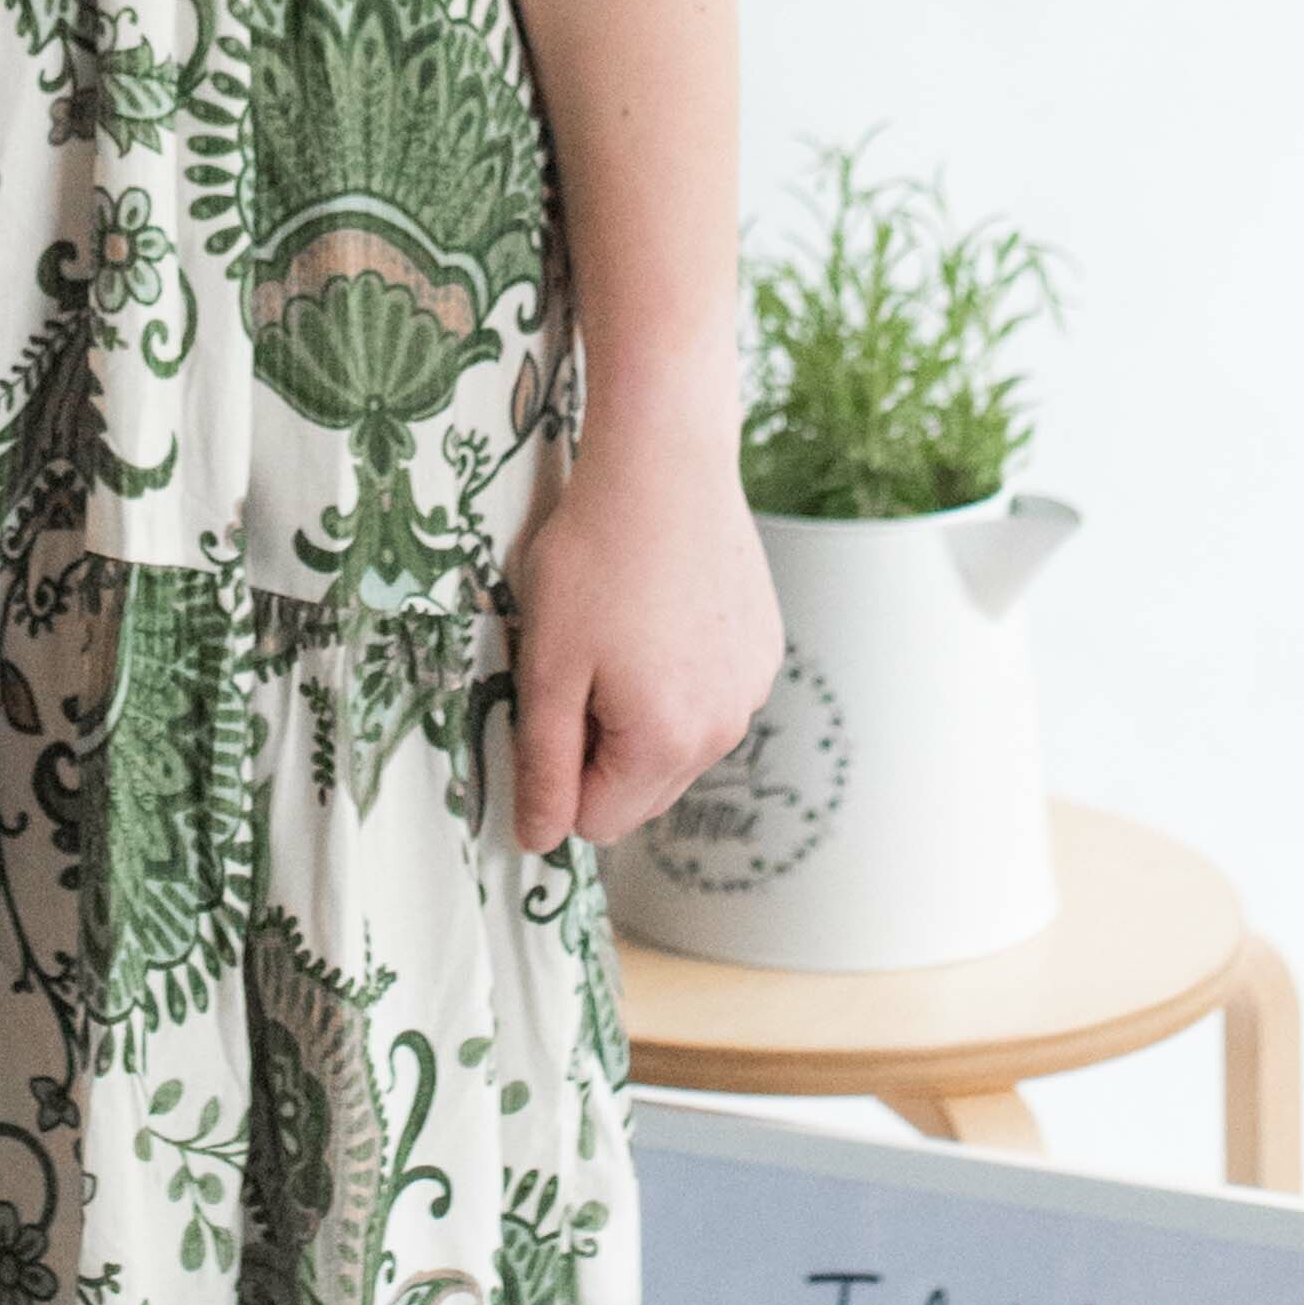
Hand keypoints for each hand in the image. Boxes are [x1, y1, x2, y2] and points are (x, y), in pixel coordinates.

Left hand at [504, 403, 784, 858]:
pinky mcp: (764, 651)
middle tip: (576, 669)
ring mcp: (752, 690)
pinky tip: (656, 614)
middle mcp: (725, 730)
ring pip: (676, 747)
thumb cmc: (594, 557)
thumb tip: (538, 840)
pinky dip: (677, 680)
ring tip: (617, 636)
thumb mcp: (547, 664)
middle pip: (641, 792)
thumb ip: (543, 763)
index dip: (557, 776)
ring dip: (638, 718)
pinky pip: (709, 699)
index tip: (546, 706)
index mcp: (667, 743)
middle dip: (599, 752)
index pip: (597, 821)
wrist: (665, 464)